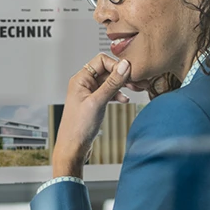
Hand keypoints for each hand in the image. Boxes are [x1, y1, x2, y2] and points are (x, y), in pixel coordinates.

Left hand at [51, 53, 131, 176]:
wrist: (73, 148)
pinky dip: (118, 94)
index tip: (129, 73)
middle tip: (137, 81)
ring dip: (121, 84)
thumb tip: (124, 65)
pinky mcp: (94, 103)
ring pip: (109, 82)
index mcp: (80, 79)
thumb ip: (112, 83)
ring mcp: (89, 93)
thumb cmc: (78, 128)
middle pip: (107, 70)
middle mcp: (84, 84)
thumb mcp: (98, 102)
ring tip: (134, 90)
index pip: (101, 61)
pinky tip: (124, 100)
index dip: (116, 65)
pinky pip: (108, 92)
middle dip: (122, 75)